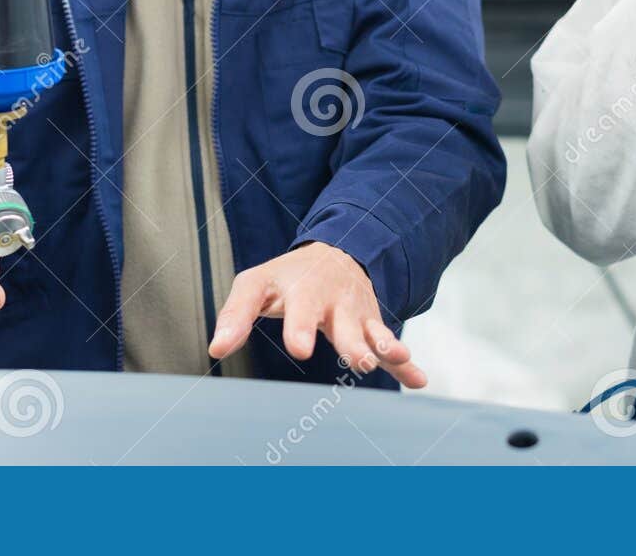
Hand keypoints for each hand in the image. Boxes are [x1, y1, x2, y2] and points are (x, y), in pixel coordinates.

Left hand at [208, 241, 425, 387]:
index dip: (301, 327)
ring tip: (397, 358)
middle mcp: (335, 301)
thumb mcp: (255, 285)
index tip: (301, 348)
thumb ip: (236, 315)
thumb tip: (216, 350)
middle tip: (358, 361)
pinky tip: (419, 379)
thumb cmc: (287, 277)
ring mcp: (358, 313)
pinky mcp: (372, 326)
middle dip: (352, 342)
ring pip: (373, 331)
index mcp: (304, 290)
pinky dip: (406, 363)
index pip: (301, 308)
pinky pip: (389, 345)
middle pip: (345, 323)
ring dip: (386, 346)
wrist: (333, 256)